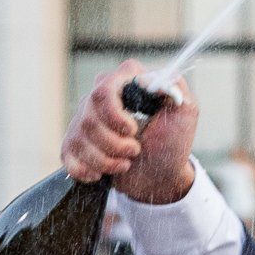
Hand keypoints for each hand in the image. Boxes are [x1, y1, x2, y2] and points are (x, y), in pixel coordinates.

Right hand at [62, 60, 197, 202]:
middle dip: (114, 143)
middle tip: (135, 150)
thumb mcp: (186, 113)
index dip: (115, 115)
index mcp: (124, 82)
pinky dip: (88, 170)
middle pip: (90, 119)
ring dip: (107, 160)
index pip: (104, 89)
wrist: (159, 176)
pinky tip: (102, 172)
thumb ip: (176, 88)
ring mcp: (83, 120)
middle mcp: (99, 97)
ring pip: (80, 140)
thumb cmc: (171, 142)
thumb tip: (149, 79)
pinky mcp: (73, 144)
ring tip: (126, 163)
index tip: (132, 130)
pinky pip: (69, 158)